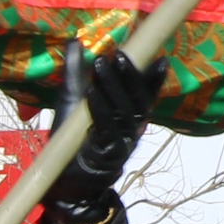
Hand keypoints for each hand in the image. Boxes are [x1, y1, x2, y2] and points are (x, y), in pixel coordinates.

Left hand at [44, 40, 164, 219]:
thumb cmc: (70, 140)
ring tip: (102, 63)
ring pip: (123, 112)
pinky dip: (99, 108)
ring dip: (112, 86)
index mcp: (126, 118)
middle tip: (121, 53)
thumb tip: (75, 40)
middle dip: (130, 76)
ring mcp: (120, 144)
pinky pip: (105, 128)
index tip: (160, 59)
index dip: (153, 79)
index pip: (144, 96)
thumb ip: (75, 72)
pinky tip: (92, 92)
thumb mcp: (72, 100)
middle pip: (136, 100)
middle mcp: (129, 130)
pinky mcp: (105, 156)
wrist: (63, 183)